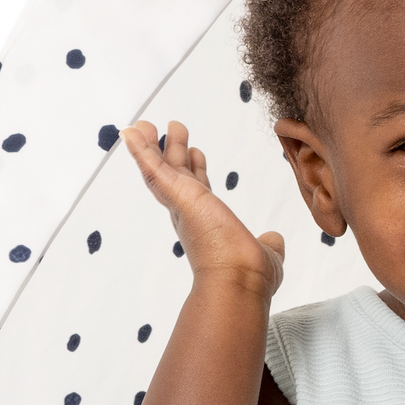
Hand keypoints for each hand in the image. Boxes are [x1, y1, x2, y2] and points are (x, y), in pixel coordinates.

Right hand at [121, 121, 285, 295]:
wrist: (240, 280)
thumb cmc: (250, 275)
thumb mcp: (267, 254)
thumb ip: (270, 245)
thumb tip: (274, 241)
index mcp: (208, 224)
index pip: (199, 192)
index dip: (196, 171)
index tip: (197, 153)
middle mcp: (189, 214)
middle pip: (177, 175)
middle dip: (174, 152)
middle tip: (174, 128)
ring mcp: (181, 204)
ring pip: (161, 169)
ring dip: (153, 146)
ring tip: (147, 125)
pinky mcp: (177, 195)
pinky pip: (152, 168)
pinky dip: (139, 150)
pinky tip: (130, 131)